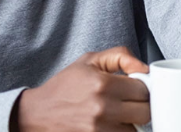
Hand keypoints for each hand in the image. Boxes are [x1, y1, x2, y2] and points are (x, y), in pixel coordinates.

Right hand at [15, 46, 149, 131]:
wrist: (36, 113)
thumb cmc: (63, 87)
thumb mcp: (89, 61)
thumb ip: (120, 56)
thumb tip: (144, 67)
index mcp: (103, 84)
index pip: (144, 90)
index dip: (142, 89)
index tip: (135, 89)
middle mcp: (102, 108)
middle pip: (145, 113)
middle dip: (141, 107)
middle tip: (131, 103)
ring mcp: (99, 129)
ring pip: (135, 130)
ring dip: (131, 123)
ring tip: (119, 115)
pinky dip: (120, 131)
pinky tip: (111, 124)